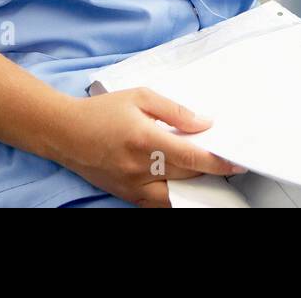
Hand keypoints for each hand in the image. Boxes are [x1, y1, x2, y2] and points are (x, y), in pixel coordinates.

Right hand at [53, 88, 245, 206]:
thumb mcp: (140, 97)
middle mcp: (139, 167)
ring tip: (206, 176)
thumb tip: (204, 123)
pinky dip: (173, 197)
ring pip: (174, 196)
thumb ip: (175, 111)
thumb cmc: (102, 111)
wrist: (64, 132)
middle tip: (226, 163)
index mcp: (146, 139)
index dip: (218, 162)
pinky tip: (183, 187)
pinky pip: (156, 203)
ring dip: (194, 188)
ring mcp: (131, 185)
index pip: (191, 157)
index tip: (236, 163)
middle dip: (210, 172)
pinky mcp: (125, 194)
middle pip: (186, 176)